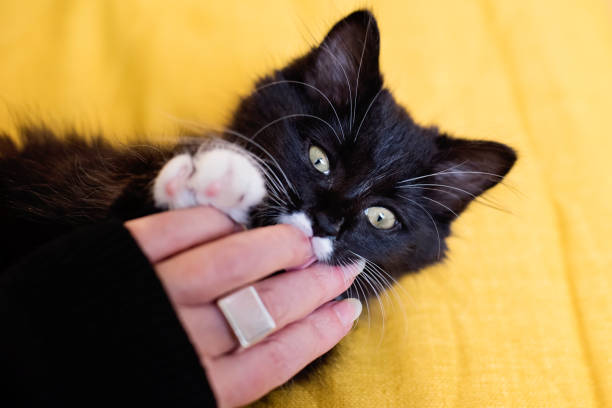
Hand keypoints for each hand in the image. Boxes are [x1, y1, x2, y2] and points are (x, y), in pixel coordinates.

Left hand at [125, 207, 362, 406]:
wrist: (19, 374)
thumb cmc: (108, 386)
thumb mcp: (174, 397)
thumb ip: (225, 376)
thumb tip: (278, 336)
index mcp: (197, 392)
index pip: (279, 356)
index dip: (320, 329)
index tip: (348, 308)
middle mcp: (181, 343)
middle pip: (268, 307)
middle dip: (314, 284)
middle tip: (342, 266)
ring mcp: (152, 295)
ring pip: (235, 265)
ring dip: (277, 248)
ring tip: (302, 241)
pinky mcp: (121, 257)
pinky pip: (182, 233)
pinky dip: (218, 224)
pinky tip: (239, 223)